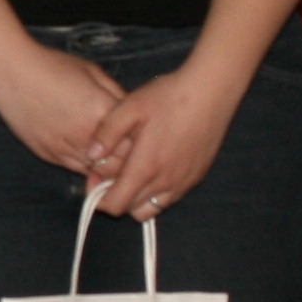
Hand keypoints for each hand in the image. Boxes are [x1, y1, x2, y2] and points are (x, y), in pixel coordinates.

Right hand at [0, 43, 135, 177]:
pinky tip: (93, 159)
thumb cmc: (53, 66)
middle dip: (130, 163)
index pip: (136, 142)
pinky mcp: (48, 155)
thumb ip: (117, 95)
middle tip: (136, 158)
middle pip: (120, 165)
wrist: (11, 71)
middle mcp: (85, 136)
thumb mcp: (93, 73)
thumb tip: (132, 113)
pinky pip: (76, 170)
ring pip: (98, 174)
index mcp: (101, 112)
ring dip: (109, 170)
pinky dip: (88, 169)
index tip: (148, 140)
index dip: (144, 144)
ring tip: (116, 162)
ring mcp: (64, 149)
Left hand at [85, 62, 246, 218]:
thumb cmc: (169, 97)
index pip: (115, 205)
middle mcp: (166, 182)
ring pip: (152, 208)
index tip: (94, 178)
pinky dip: (157, 192)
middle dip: (116, 196)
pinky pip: (171, 198)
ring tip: (132, 172)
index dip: (98, 198)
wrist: (211, 91)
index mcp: (145, 168)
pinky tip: (154, 166)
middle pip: (132, 210)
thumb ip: (106, 134)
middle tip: (110, 172)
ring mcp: (184, 182)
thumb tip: (90, 156)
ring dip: (137, 198)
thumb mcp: (130, 108)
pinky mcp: (197, 177)